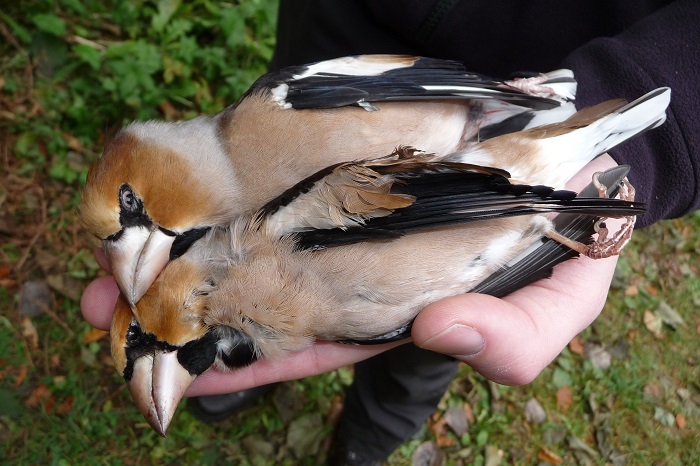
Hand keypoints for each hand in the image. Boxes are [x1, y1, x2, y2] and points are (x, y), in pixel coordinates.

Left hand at [81, 154, 618, 391]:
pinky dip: (217, 172)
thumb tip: (441, 333)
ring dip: (182, 240)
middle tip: (108, 310)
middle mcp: (353, 248)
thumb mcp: (563, 297)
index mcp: (392, 300)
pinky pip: (262, 156)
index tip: (183, 366)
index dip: (251, 357)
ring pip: (247, 219)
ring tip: (108, 262)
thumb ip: (516, 337)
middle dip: (187, 300)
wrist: (564, 131)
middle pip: (259, 281)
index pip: (310, 339)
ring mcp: (334, 190)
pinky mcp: (328, 138)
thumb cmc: (565, 222)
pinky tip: (167, 188)